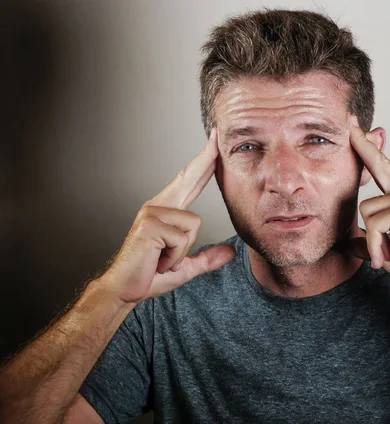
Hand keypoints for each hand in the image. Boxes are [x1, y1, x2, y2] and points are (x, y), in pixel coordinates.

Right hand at [99, 128, 235, 303]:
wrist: (124, 290)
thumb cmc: (150, 276)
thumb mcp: (186, 267)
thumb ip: (208, 258)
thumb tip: (231, 252)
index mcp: (166, 212)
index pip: (189, 182)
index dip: (204, 163)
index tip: (214, 142)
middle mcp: (157, 206)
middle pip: (189, 177)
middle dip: (206, 158)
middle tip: (216, 132)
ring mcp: (152, 213)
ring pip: (193, 225)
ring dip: (183, 252)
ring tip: (164, 260)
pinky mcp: (150, 225)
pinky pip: (183, 238)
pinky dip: (176, 257)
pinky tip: (159, 261)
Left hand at [348, 114, 389, 295]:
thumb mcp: (386, 252)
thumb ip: (369, 243)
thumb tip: (348, 244)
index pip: (383, 168)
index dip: (368, 149)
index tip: (355, 129)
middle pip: (378, 164)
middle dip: (361, 144)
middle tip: (349, 120)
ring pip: (367, 210)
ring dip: (372, 240)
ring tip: (387, 254)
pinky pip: (374, 224)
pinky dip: (376, 246)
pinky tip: (387, 256)